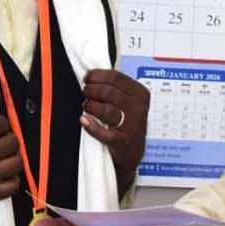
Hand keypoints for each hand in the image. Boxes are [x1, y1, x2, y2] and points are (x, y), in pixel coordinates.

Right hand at [0, 113, 21, 213]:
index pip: (1, 124)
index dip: (0, 124)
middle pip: (13, 142)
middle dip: (8, 139)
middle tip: (0, 142)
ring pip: (17, 163)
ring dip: (12, 158)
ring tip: (3, 158)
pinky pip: (12, 186)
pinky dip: (11, 180)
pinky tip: (3, 175)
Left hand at [81, 69, 148, 194]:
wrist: (132, 152)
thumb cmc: (127, 122)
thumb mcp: (129, 101)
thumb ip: (116, 87)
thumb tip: (92, 73)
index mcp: (140, 94)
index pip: (116, 78)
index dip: (97, 75)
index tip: (88, 78)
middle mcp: (138, 109)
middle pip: (108, 92)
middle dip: (91, 90)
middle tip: (86, 93)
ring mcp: (131, 126)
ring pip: (105, 109)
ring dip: (90, 106)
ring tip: (87, 107)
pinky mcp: (122, 142)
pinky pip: (103, 132)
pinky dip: (91, 126)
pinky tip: (84, 120)